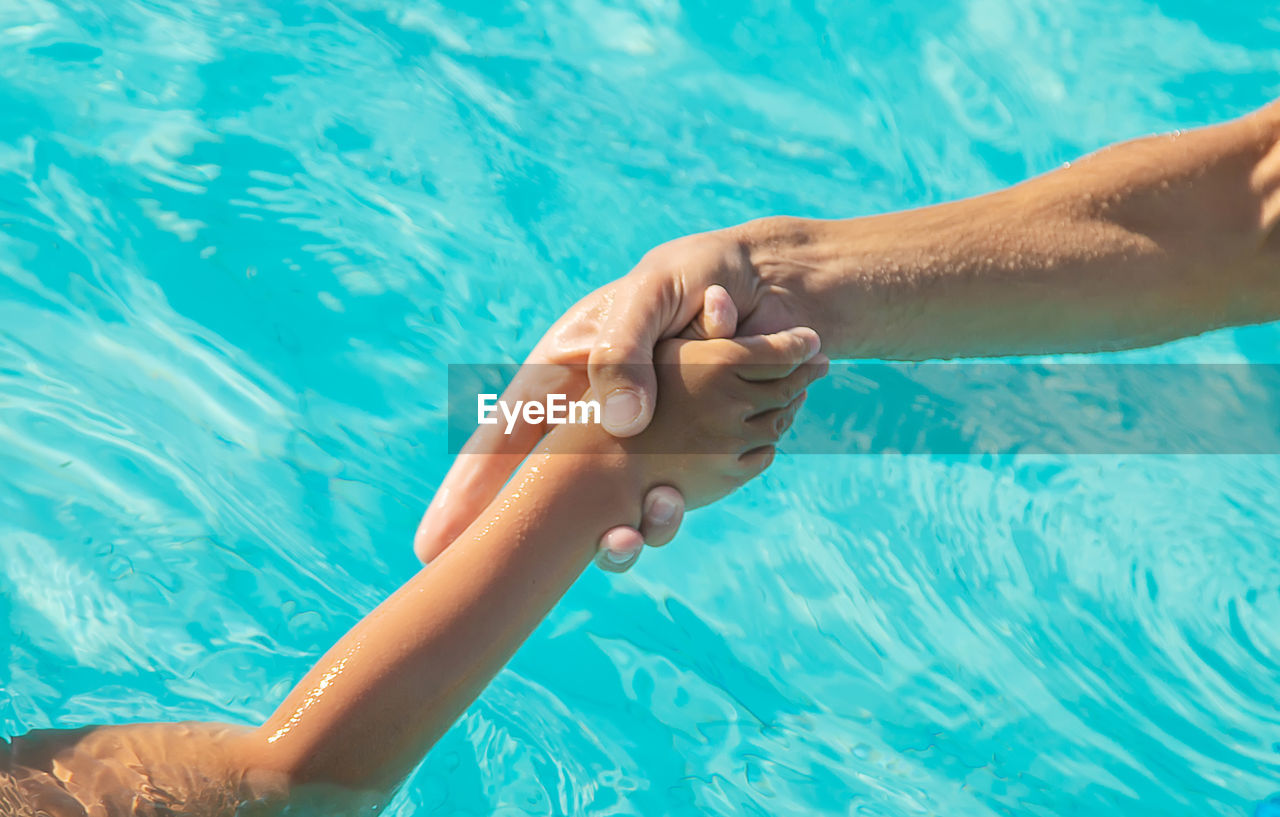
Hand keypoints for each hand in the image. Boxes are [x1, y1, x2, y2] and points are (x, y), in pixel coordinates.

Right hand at [416, 222, 823, 567]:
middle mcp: (590, 420)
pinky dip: (664, 514)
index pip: (502, 438)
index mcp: (563, 375)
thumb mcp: (651, 294)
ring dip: (615, 528)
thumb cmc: (697, 274)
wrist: (775, 287)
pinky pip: (666, 501)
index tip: (434, 546)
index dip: (467, 493)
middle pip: (541, 492)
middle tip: (492, 577)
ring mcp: (638, 449)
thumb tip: (622, 425)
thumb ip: (626, 351)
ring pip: (608, 509)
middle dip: (518, 540)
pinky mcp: (686, 463)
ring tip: (620, 538)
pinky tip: (669, 508)